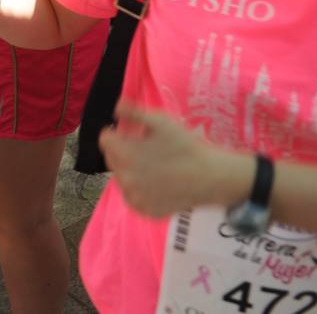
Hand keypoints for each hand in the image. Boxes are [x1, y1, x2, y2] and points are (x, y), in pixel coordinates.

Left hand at [99, 103, 252, 218]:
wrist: (211, 177)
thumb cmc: (186, 146)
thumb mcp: (160, 121)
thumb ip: (133, 112)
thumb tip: (114, 106)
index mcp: (124, 155)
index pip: (105, 140)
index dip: (116, 132)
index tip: (131, 131)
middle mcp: (124, 179)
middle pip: (112, 159)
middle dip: (122, 150)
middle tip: (145, 147)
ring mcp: (135, 198)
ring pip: (123, 178)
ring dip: (130, 170)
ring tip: (153, 164)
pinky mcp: (146, 211)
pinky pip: (134, 197)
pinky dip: (140, 189)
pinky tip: (156, 181)